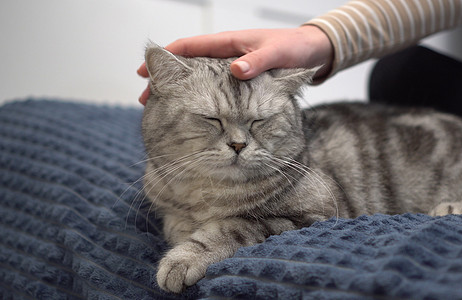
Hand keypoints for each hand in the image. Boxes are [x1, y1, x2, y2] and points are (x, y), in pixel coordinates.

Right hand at [137, 25, 332, 104]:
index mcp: (230, 43)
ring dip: (180, 93)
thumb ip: (258, 61)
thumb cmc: (296, 48)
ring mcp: (232, 68)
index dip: (168, 57)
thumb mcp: (278, 54)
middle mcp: (227, 55)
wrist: (314, 52)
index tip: (147, 69)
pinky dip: (200, 99)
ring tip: (163, 108)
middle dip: (167, 81)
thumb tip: (236, 70)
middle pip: (188, 66)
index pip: (191, 46)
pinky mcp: (240, 81)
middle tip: (147, 98)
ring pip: (198, 79)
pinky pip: (214, 89)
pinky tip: (194, 114)